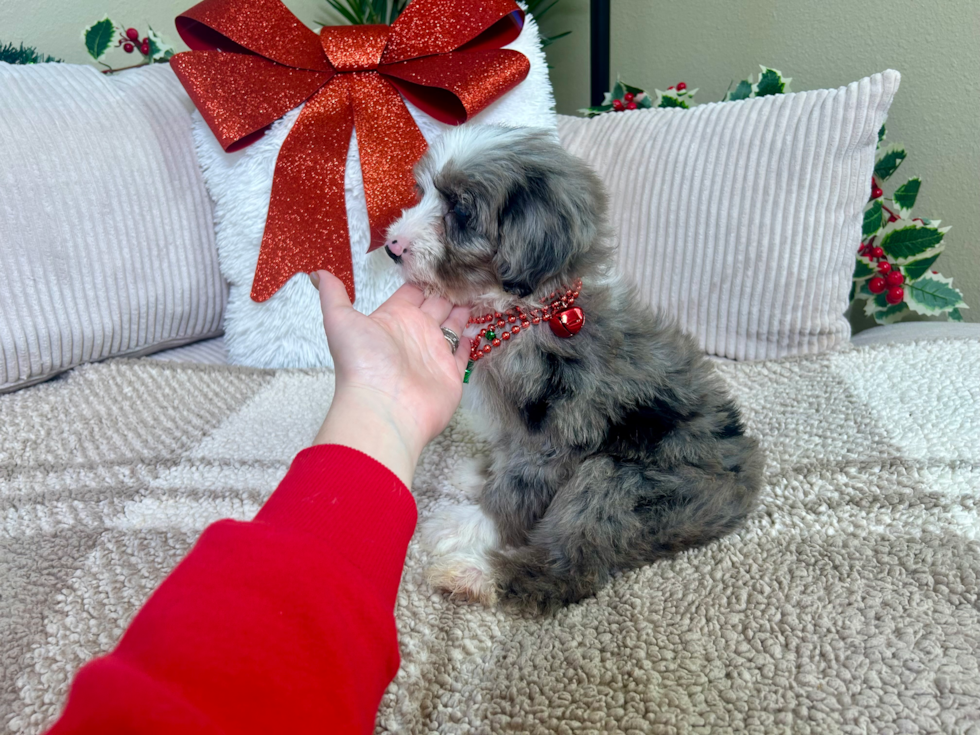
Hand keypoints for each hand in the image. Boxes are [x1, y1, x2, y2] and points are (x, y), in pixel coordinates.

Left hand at [309, 270, 470, 486]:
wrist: (384, 409)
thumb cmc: (363, 363)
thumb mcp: (341, 321)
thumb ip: (333, 295)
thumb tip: (316, 273)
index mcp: (393, 318)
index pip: (412, 292)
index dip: (424, 277)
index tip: (440, 259)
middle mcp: (414, 333)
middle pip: (436, 305)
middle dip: (449, 289)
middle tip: (467, 270)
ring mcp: (434, 353)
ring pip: (452, 325)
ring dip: (463, 310)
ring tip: (480, 289)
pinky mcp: (451, 373)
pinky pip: (463, 353)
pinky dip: (470, 339)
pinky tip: (479, 324)